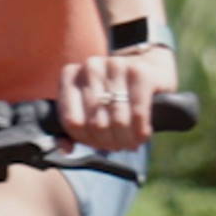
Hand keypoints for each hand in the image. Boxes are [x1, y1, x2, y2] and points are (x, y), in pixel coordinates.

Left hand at [58, 44, 174, 149]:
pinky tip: (143, 134)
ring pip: (117, 121)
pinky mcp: (140, 72)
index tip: (99, 143)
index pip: (72, 122)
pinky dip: (141, 130)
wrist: (149, 68)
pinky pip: (138, 113)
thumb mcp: (89, 108)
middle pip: (96, 124)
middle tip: (119, 145)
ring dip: (126, 139)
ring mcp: (116, 66)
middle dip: (109, 142)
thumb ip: (74, 129)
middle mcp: (91, 67)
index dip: (88, 140)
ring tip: (131, 142)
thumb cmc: (114, 94)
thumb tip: (66, 149)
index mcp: (71, 75)